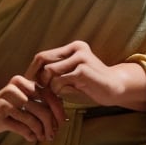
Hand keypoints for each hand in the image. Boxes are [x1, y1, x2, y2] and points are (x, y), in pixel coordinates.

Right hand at [0, 74, 65, 141]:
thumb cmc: (5, 111)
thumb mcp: (23, 103)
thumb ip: (40, 105)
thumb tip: (62, 116)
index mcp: (23, 82)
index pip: (49, 95)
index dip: (58, 111)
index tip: (61, 123)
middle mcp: (15, 88)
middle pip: (44, 108)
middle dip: (51, 125)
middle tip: (52, 135)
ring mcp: (7, 100)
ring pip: (34, 119)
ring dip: (41, 132)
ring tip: (42, 138)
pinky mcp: (0, 114)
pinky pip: (22, 127)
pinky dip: (30, 135)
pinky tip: (31, 138)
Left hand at [25, 40, 145, 110]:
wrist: (116, 88)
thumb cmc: (91, 83)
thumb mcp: (73, 73)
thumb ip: (57, 70)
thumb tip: (32, 76)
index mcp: (73, 47)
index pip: (43, 56)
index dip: (32, 70)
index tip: (29, 83)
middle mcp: (76, 49)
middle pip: (43, 60)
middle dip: (37, 78)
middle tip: (38, 91)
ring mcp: (80, 58)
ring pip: (50, 71)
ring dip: (48, 86)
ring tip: (53, 95)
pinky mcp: (83, 71)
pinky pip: (59, 81)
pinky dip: (57, 91)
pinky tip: (63, 97)